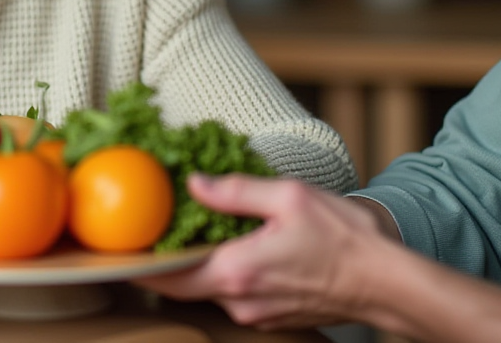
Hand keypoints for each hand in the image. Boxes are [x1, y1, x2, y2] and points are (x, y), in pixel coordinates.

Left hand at [136, 174, 393, 329]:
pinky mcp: (273, 316)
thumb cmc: (345, 238)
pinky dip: (227, 271)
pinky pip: (235, 292)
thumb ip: (235, 191)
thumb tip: (194, 184)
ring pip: (211, 286)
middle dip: (166, 258)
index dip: (136, 265)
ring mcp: (257, 313)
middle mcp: (241, 300)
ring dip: (201, 262)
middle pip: (184, 283)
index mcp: (237, 272)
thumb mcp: (288, 197)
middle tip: (150, 228)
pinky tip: (234, 245)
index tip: (111, 250)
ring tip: (193, 229)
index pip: (167, 278)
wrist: (389, 283)